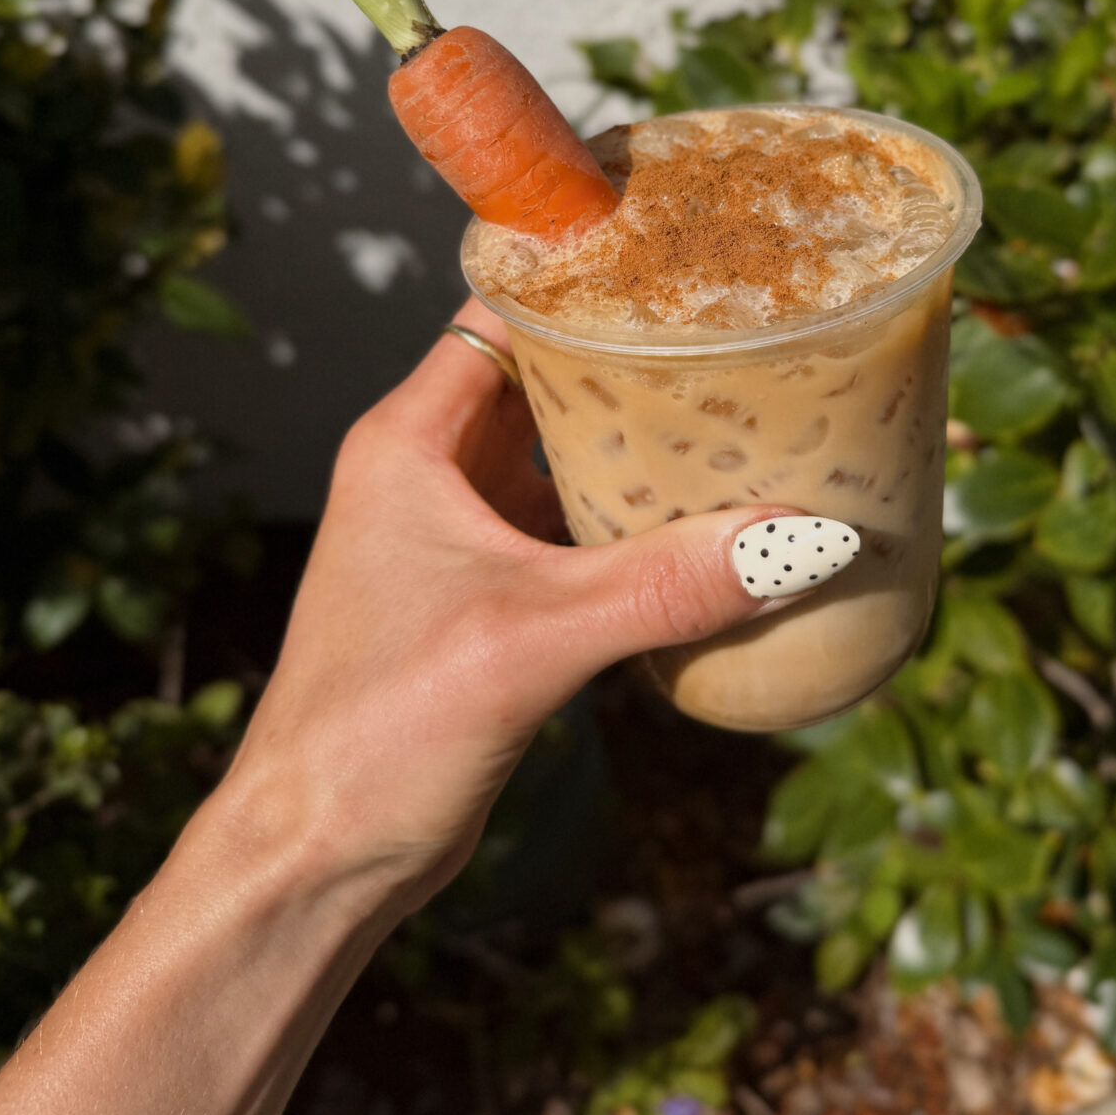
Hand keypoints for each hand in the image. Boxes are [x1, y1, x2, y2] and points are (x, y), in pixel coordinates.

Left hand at [215, 298, 799, 921]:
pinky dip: (635, 523)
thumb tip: (804, 540)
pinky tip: (708, 525)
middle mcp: (432, 473)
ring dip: (640, 446)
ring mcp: (462, 538)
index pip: (500, 314)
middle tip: (737, 331)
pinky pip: (577, 533)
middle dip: (634, 360)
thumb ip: (665, 585)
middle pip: (547, 380)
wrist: (312, 861)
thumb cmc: (376, 733)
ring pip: (565, 459)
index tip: (675, 253)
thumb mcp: (531, 641)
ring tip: (742, 413)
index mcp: (411, 442)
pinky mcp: (492, 601)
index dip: (580, 275)